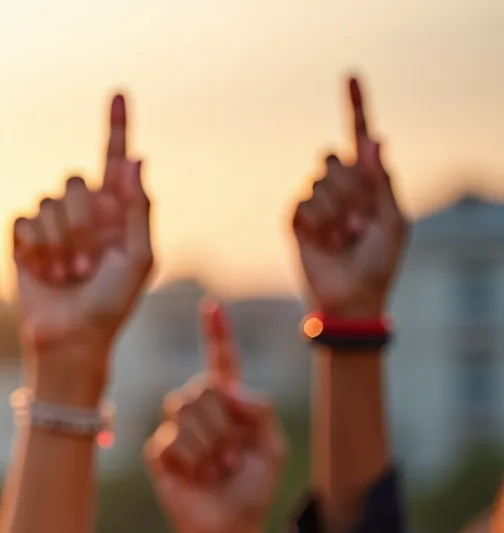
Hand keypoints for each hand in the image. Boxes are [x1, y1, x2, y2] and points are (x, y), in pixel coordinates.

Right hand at [12, 95, 152, 397]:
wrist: (71, 338)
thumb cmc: (111, 304)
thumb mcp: (139, 259)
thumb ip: (139, 210)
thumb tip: (136, 159)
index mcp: (116, 212)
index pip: (114, 158)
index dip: (116, 126)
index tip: (118, 93)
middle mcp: (83, 212)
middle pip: (74, 182)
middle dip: (82, 223)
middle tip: (88, 264)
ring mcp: (51, 224)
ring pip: (48, 203)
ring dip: (60, 243)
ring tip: (67, 275)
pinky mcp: (22, 238)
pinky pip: (23, 219)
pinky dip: (35, 248)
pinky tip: (43, 272)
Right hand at [145, 301, 286, 532]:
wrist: (230, 529)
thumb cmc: (252, 489)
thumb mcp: (273, 448)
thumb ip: (260, 411)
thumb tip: (227, 388)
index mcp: (229, 403)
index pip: (221, 361)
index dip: (217, 333)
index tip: (212, 306)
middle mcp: (199, 410)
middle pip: (203, 388)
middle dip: (223, 425)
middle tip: (232, 457)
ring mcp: (175, 430)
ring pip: (186, 411)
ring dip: (209, 446)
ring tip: (216, 469)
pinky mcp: (158, 452)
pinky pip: (170, 441)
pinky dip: (191, 463)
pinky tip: (195, 478)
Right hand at [293, 77, 405, 318]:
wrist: (352, 297)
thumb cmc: (381, 261)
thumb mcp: (394, 220)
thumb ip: (383, 182)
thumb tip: (377, 139)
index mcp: (369, 182)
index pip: (360, 137)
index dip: (356, 106)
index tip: (351, 77)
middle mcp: (341, 187)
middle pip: (333, 158)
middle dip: (348, 188)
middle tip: (359, 222)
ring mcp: (317, 203)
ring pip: (318, 183)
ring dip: (335, 213)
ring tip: (344, 239)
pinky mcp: (297, 221)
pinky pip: (302, 204)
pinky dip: (317, 224)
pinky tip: (325, 243)